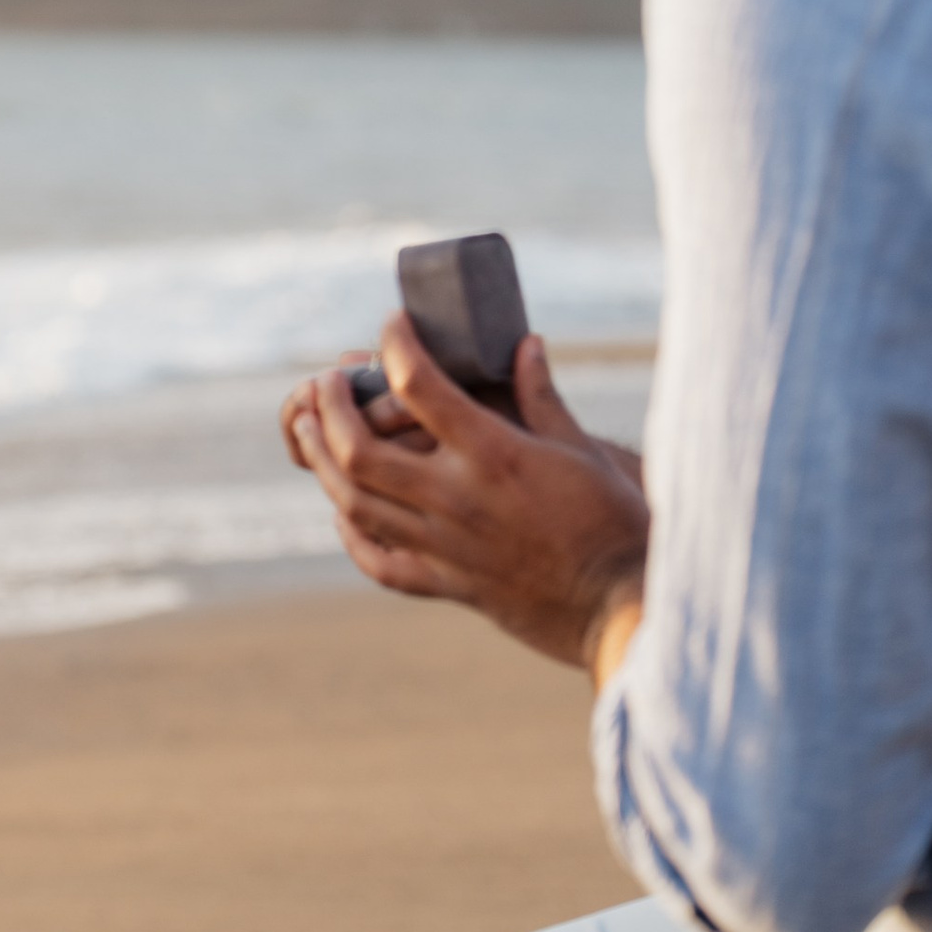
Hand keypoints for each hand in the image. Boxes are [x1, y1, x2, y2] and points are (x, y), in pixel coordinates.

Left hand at [282, 319, 649, 672]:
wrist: (623, 609)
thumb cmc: (613, 522)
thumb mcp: (581, 449)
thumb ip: (541, 395)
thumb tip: (524, 341)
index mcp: (492, 453)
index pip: (417, 383)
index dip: (394, 343)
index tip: (391, 322)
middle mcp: (456, 498)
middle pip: (360, 448)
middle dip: (330, 406)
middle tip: (325, 381)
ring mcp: (446, 546)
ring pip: (356, 502)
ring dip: (323, 460)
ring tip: (308, 428)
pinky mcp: (450, 586)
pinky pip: (382, 564)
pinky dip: (353, 536)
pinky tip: (344, 512)